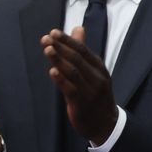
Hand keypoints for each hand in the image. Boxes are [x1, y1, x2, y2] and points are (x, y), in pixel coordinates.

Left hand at [42, 27, 117, 145]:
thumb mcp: (92, 71)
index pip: (82, 50)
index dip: (68, 41)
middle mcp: (97, 77)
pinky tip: (52, 72)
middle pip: (77, 59)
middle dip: (61, 48)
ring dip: (59, 60)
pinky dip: (62, 80)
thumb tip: (77, 28)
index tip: (53, 32)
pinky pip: (71, 90)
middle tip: (46, 39)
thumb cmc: (95, 94)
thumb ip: (82, 51)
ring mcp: (90, 90)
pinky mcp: (82, 103)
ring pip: (74, 72)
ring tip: (48, 50)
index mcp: (98, 67)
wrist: (105, 123)